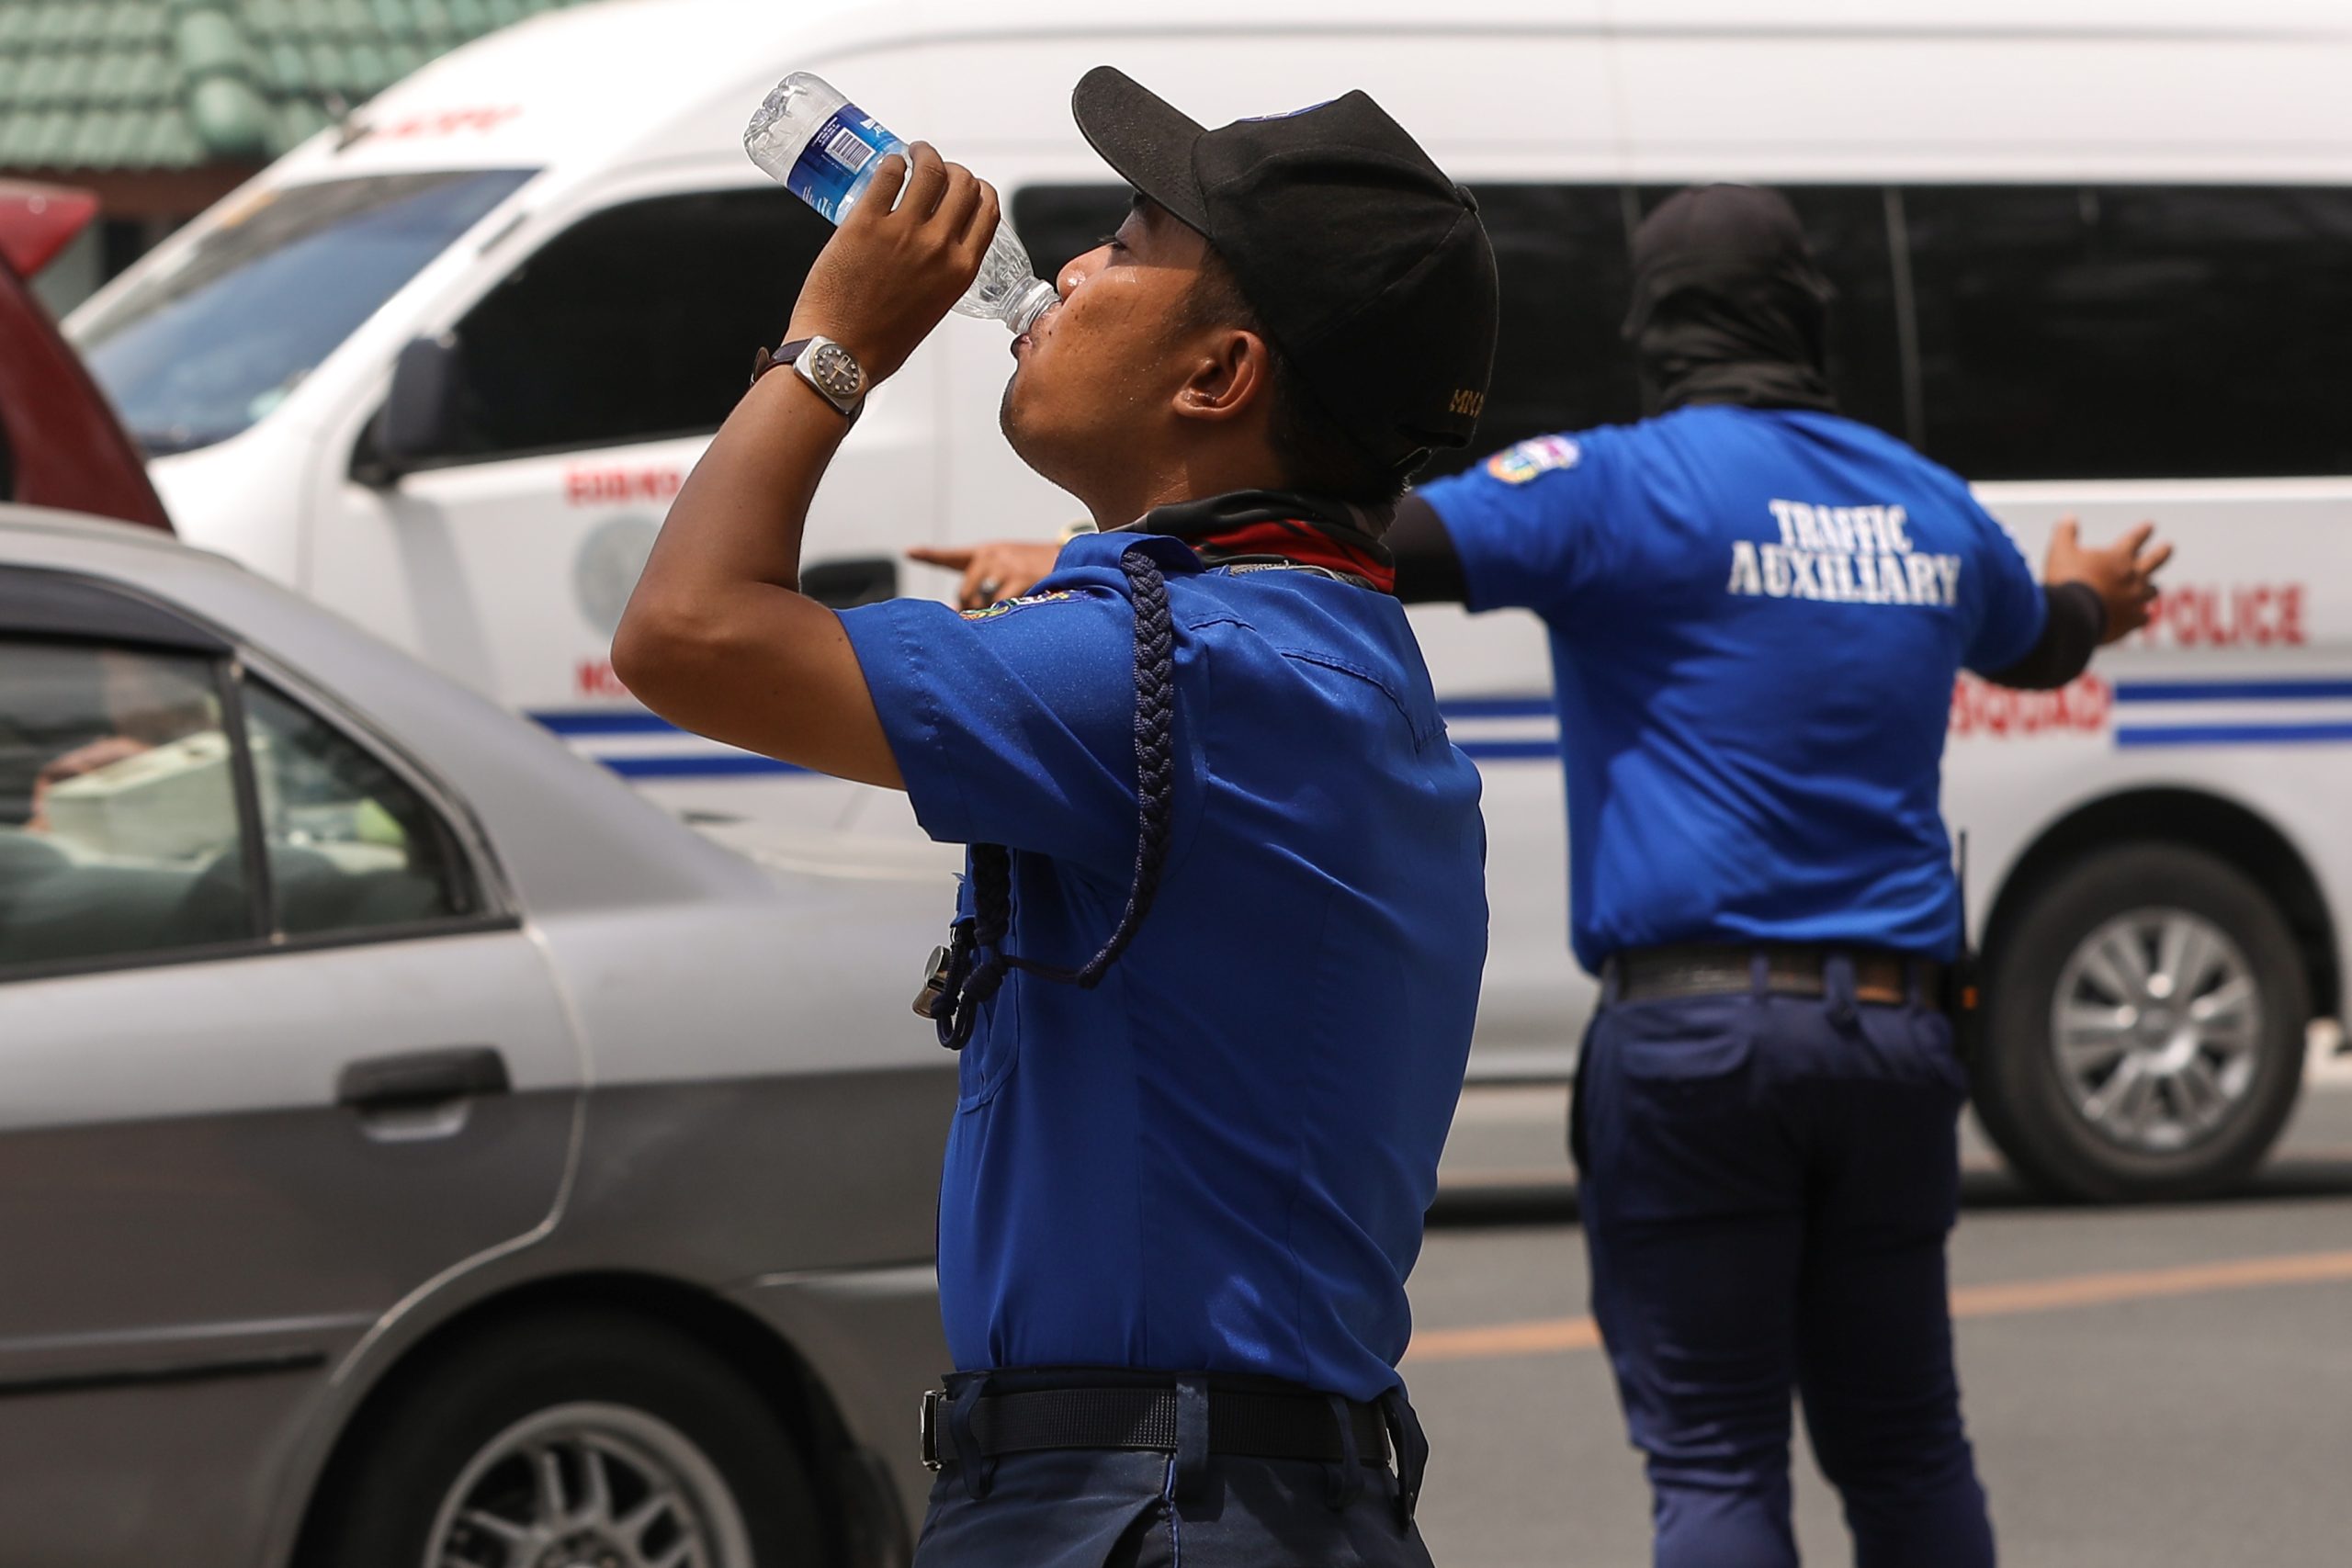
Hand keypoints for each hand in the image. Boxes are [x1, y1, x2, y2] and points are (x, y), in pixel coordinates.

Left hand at [784, 143, 999, 383]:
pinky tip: (888, 164)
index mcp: (961, 271)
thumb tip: (931, 250)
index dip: (978, 188)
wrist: (840, 354)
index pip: (988, 210)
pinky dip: (892, 162)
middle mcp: (939, 246)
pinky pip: (888, 175)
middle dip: (952, 167)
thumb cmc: (880, 341)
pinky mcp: (865, 223)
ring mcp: (903, 232)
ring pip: (929, 169)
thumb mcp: (932, 308)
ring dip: (923, 152)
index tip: (964, 184)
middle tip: (933, 165)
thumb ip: (940, 275)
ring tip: (912, 152)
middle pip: (962, 182)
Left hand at [908, 541, 1063, 610]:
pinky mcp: (1023, 580)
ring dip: (991, 614)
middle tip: (989, 613)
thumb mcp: (1005, 566)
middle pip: (964, 592)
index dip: (928, 554)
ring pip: (982, 602)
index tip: (909, 552)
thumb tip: (954, 609)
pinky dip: (1005, 616)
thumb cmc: (1032, 569)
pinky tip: (1017, 612)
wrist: (1069, 560)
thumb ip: (980, 585)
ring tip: (1008, 611)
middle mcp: (992, 556)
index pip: (951, 555)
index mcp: (984, 552)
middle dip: (972, 609)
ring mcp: (1006, 567)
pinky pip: (1002, 607)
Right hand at [2044, 516, 2172, 642]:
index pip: (2135, 538)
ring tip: (2152, 589)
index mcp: (2118, 557)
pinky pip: (2144, 618)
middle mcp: (2133, 576)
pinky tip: (2141, 618)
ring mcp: (2135, 599)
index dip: (2143, 531)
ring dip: (2150, 589)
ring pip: (2152, 591)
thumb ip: (2065, 533)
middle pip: (2155, 560)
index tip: (2150, 526)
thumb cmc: (2068, 581)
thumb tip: (2068, 516)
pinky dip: (2141, 616)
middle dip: (2162, 552)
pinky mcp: (2131, 621)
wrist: (2074, 616)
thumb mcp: (2060, 552)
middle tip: (2169, 547)